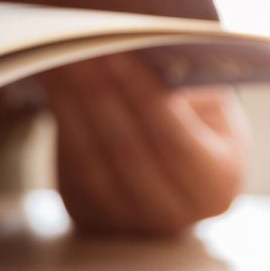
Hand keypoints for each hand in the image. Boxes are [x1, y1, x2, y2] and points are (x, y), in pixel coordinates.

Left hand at [44, 54, 248, 236]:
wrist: (172, 152)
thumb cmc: (197, 116)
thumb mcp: (208, 98)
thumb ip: (184, 83)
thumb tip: (138, 53)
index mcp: (215, 188)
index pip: (177, 145)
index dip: (147, 101)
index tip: (121, 57)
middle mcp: (173, 216)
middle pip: (129, 154)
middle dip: (101, 95)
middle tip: (79, 48)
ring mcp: (127, 222)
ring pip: (93, 161)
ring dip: (73, 104)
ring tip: (61, 57)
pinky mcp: (88, 213)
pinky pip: (70, 166)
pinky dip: (61, 121)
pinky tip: (54, 82)